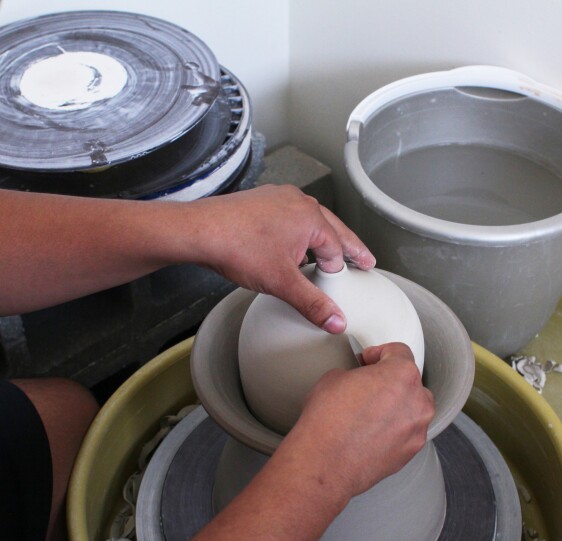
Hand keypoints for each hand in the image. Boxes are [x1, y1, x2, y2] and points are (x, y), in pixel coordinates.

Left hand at [185, 184, 374, 332]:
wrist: (199, 230)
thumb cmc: (237, 246)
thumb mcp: (282, 283)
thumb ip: (313, 304)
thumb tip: (336, 321)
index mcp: (311, 217)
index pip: (336, 251)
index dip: (337, 273)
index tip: (347, 281)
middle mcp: (298, 202)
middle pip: (332, 229)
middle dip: (347, 247)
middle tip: (363, 259)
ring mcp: (278, 198)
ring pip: (309, 221)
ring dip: (319, 239)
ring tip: (325, 255)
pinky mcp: (261, 201)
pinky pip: (288, 217)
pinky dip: (296, 232)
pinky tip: (288, 245)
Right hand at [281, 342, 434, 498]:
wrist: (325, 463)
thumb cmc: (328, 422)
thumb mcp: (334, 378)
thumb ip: (356, 374)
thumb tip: (356, 380)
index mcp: (402, 374)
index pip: (399, 352)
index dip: (380, 353)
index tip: (370, 360)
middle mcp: (417, 401)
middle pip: (410, 381)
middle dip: (390, 382)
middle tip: (368, 386)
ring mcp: (417, 428)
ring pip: (411, 409)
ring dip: (395, 406)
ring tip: (370, 413)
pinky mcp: (411, 451)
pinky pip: (407, 432)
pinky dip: (394, 429)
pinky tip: (371, 432)